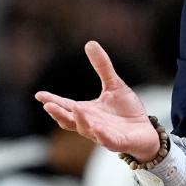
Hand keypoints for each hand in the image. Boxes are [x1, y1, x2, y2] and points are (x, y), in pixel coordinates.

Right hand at [34, 41, 159, 160]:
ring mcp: (102, 135)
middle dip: (59, 113)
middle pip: (70, 120)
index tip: (39, 94)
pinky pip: (107, 140)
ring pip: (87, 130)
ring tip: (75, 109)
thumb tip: (90, 43)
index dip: (53, 101)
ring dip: (81, 121)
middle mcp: (90, 124)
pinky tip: (97, 129)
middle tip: (48, 105)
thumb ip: (102, 67)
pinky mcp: (117, 142)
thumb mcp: (114, 85)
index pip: (66, 106)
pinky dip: (101, 135)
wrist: (145, 130)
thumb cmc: (126, 110)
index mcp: (86, 112)